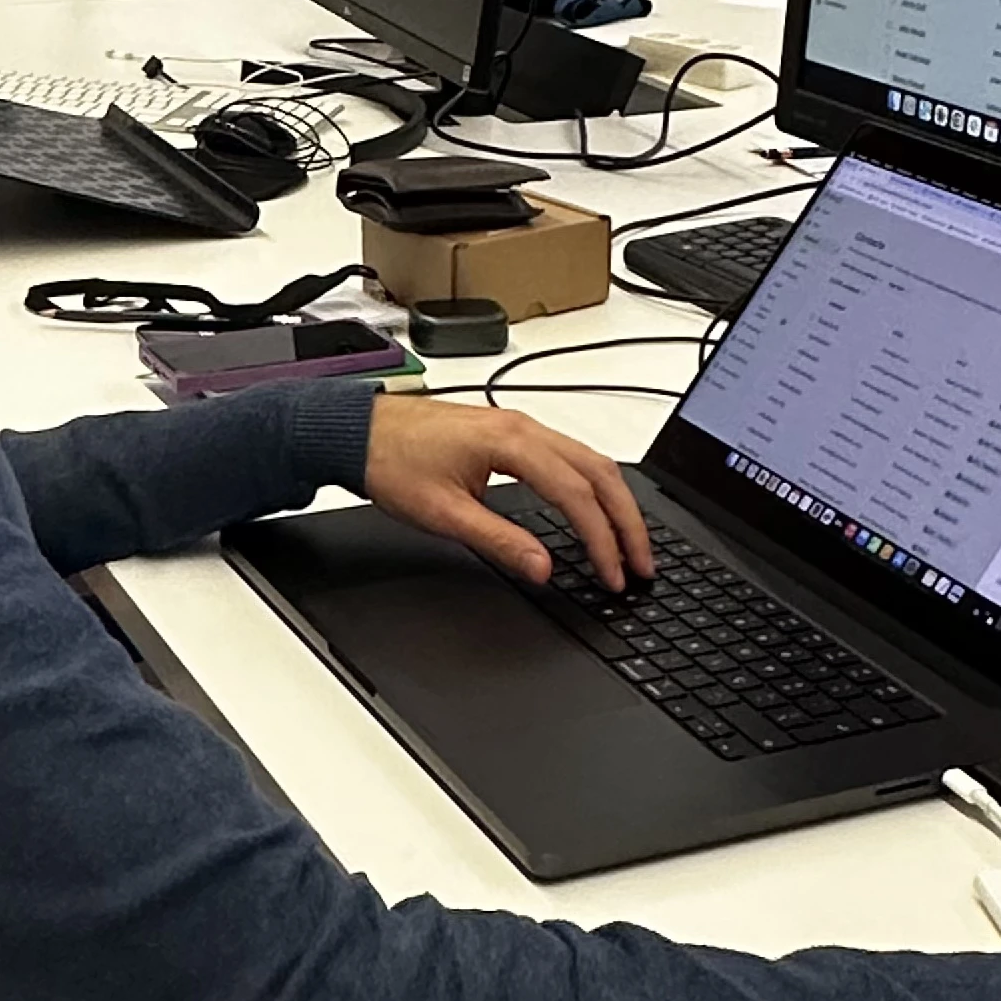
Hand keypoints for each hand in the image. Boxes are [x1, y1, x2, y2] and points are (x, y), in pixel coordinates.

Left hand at [363, 391, 651, 593]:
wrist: (358, 430)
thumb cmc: (391, 461)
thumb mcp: (444, 514)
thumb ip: (500, 541)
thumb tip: (543, 568)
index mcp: (511, 442)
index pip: (577, 494)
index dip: (601, 539)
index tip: (614, 573)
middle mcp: (524, 427)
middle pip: (599, 472)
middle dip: (627, 521)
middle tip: (643, 565)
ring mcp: (520, 427)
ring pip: (590, 462)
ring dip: (616, 503)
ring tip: (630, 545)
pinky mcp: (513, 434)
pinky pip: (571, 457)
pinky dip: (594, 488)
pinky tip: (598, 511)